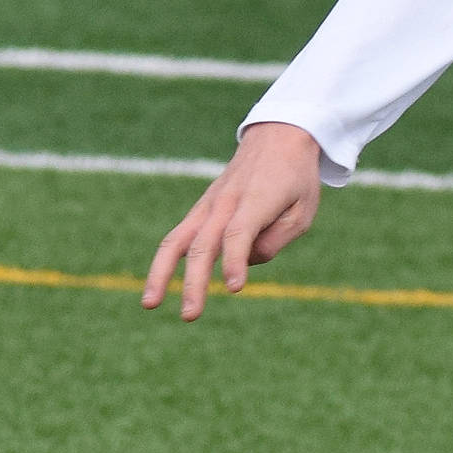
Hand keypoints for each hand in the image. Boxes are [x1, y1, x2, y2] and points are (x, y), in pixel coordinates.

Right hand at [142, 121, 323, 319]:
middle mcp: (225, 204)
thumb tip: (245, 262)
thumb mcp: (303, 210)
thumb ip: (276, 239)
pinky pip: (178, 236)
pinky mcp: (201, 209)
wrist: (276, 137)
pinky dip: (165, 260)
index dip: (235, 261)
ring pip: (177, 240)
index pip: (239, 234)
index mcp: (255, 201)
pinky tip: (156, 286)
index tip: (234, 287)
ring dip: (161, 273)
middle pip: (203, 245)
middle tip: (190, 315)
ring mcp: (208, 205)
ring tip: (149, 304)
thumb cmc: (295, 178)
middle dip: (194, 282)